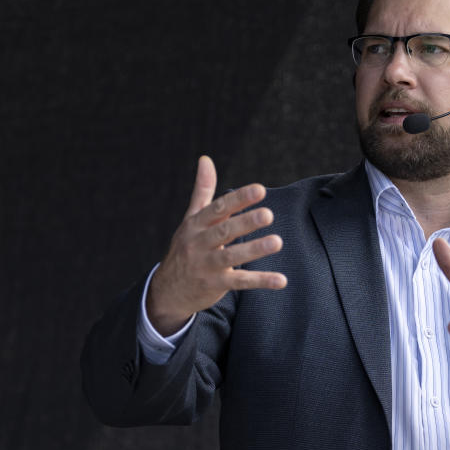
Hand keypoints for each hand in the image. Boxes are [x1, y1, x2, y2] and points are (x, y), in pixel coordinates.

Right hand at [146, 156, 286, 334]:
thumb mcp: (190, 219)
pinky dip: (261, 281)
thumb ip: (202, 190)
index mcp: (196, 225)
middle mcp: (199, 243)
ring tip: (277, 242)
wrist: (167, 290)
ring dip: (255, 249)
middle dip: (246, 222)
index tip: (260, 190)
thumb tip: (205, 158)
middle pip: (224, 231)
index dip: (239, 199)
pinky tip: (281, 280)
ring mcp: (206, 266)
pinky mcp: (215, 285)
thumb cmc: (185, 248)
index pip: (218, 209)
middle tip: (268, 214)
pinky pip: (241, 282)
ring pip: (232, 256)